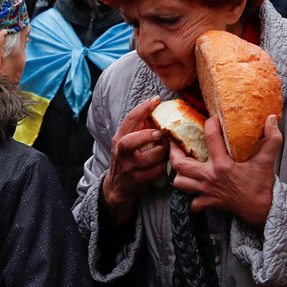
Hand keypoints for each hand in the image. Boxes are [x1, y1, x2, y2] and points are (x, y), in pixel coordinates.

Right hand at [103, 95, 168, 225]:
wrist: (118, 188)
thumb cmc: (127, 160)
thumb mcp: (126, 142)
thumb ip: (137, 128)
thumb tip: (157, 109)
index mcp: (119, 139)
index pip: (129, 120)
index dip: (143, 108)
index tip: (156, 99)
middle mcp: (122, 153)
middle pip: (129, 142)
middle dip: (147, 136)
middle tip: (159, 133)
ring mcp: (130, 168)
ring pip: (151, 157)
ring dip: (164, 152)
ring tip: (169, 148)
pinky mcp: (140, 180)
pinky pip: (158, 171)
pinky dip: (166, 165)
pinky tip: (168, 162)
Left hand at [171, 114, 281, 229]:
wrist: (262, 209)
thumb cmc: (262, 184)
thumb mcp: (267, 160)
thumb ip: (272, 138)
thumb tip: (272, 119)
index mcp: (223, 164)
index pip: (210, 138)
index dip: (210, 124)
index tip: (211, 119)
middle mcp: (210, 177)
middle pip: (180, 164)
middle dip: (174, 151)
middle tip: (176, 142)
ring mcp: (206, 191)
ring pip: (180, 182)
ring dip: (178, 174)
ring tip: (181, 165)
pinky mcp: (208, 203)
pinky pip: (190, 202)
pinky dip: (189, 197)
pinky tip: (193, 188)